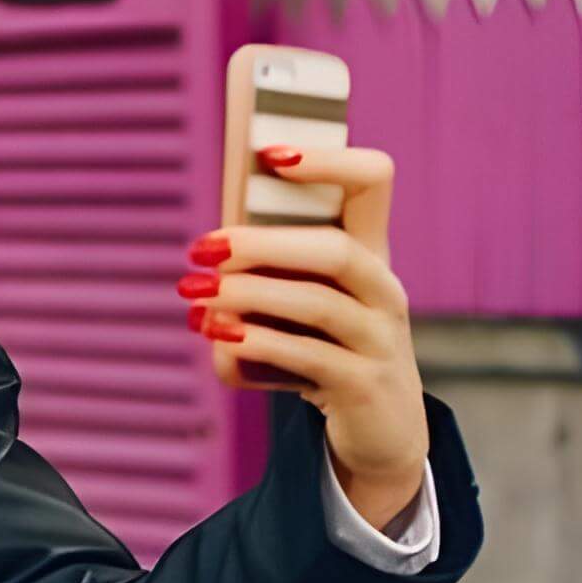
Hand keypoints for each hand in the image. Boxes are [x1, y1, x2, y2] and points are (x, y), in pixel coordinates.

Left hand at [184, 143, 428, 528]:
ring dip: (249, 295)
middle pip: (334, 249)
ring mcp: (381, 339)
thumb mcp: (298, 309)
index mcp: (370, 253)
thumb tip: (202, 284)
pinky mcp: (363, 385)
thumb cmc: (325, 351)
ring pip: (318, 303)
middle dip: (263, 245)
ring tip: (197, 295)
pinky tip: (219, 336)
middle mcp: (384, 289)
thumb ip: (260, 282)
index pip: (374, 181)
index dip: (329, 161)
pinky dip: (258, 343)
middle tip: (203, 248)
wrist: (377, 428)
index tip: (269, 154)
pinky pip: (309, 357)